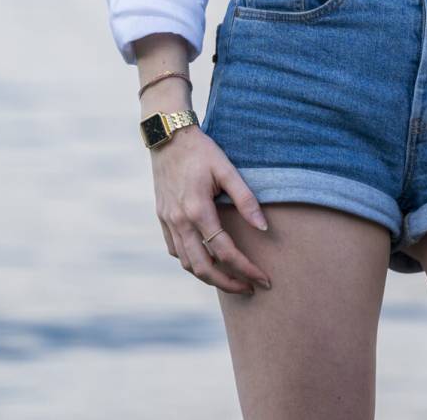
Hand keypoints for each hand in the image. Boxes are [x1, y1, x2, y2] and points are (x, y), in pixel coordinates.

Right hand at [151, 128, 274, 294]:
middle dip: (228, 283)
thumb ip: (246, 199)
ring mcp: (168, 221)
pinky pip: (175, 250)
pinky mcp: (163, 218)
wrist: (168, 137)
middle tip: (250, 288)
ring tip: (232, 280)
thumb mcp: (227, 169)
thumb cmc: (201, 151)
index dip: (246, 268)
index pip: (225, 251)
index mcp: (197, 210)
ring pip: (187, 263)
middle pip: (203, 267)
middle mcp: (179, 221)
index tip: (264, 279)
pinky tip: (207, 261)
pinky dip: (192, 262)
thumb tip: (263, 228)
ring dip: (210, 277)